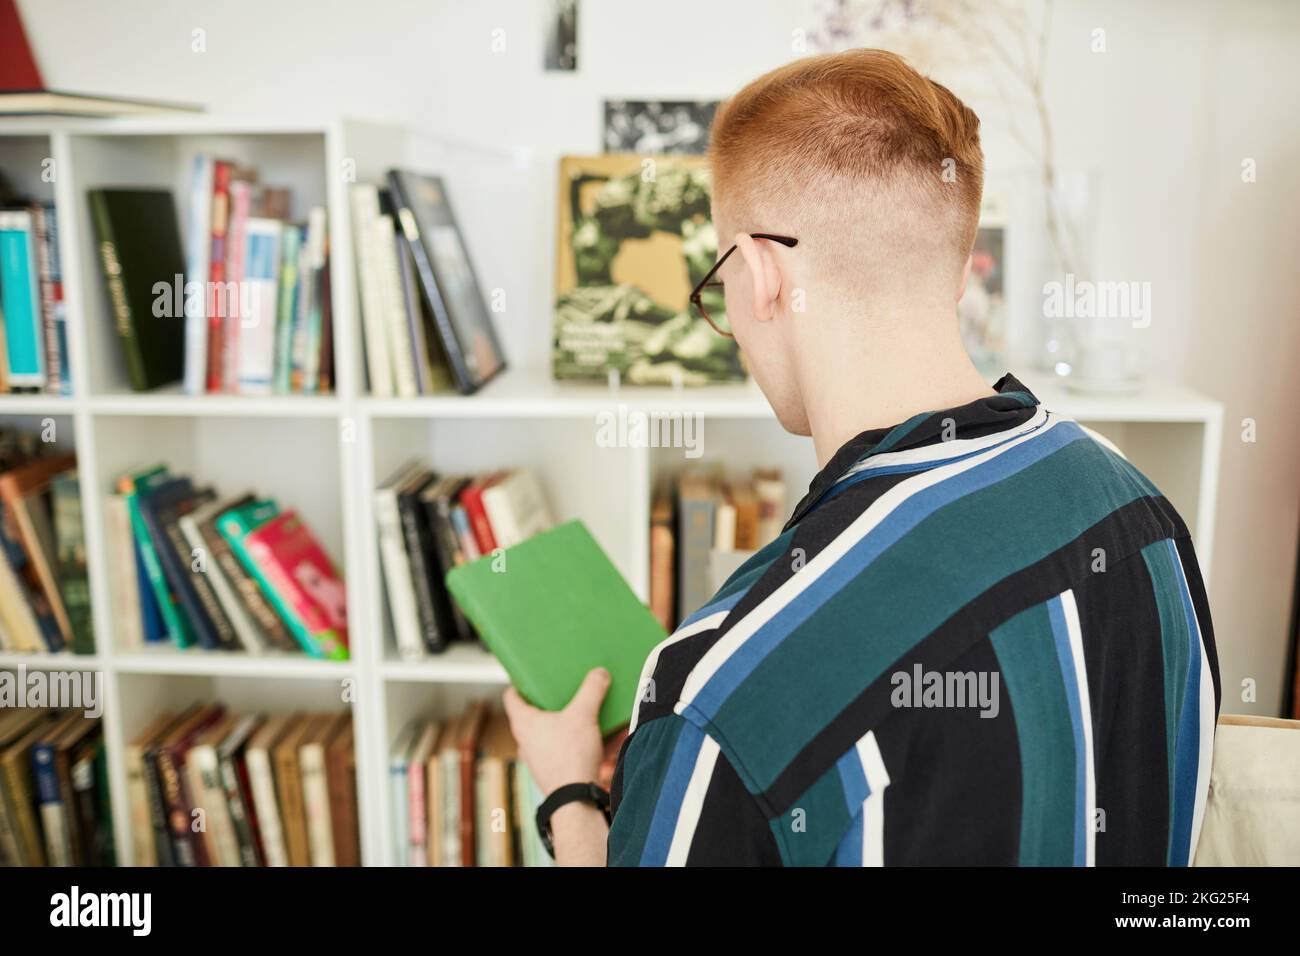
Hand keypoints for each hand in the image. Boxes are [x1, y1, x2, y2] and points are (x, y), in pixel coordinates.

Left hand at [503, 667, 609, 796]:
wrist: (575, 799)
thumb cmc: (570, 755)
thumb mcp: (583, 714)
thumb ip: (592, 689)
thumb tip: (599, 673)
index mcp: (524, 722)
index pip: (512, 696)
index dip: (521, 683)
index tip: (533, 677)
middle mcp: (526, 740)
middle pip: (535, 714)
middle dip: (554, 703)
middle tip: (568, 692)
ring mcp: (538, 757)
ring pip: (554, 733)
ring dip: (572, 724)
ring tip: (591, 714)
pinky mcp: (553, 771)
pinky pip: (568, 750)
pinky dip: (583, 742)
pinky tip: (607, 739)